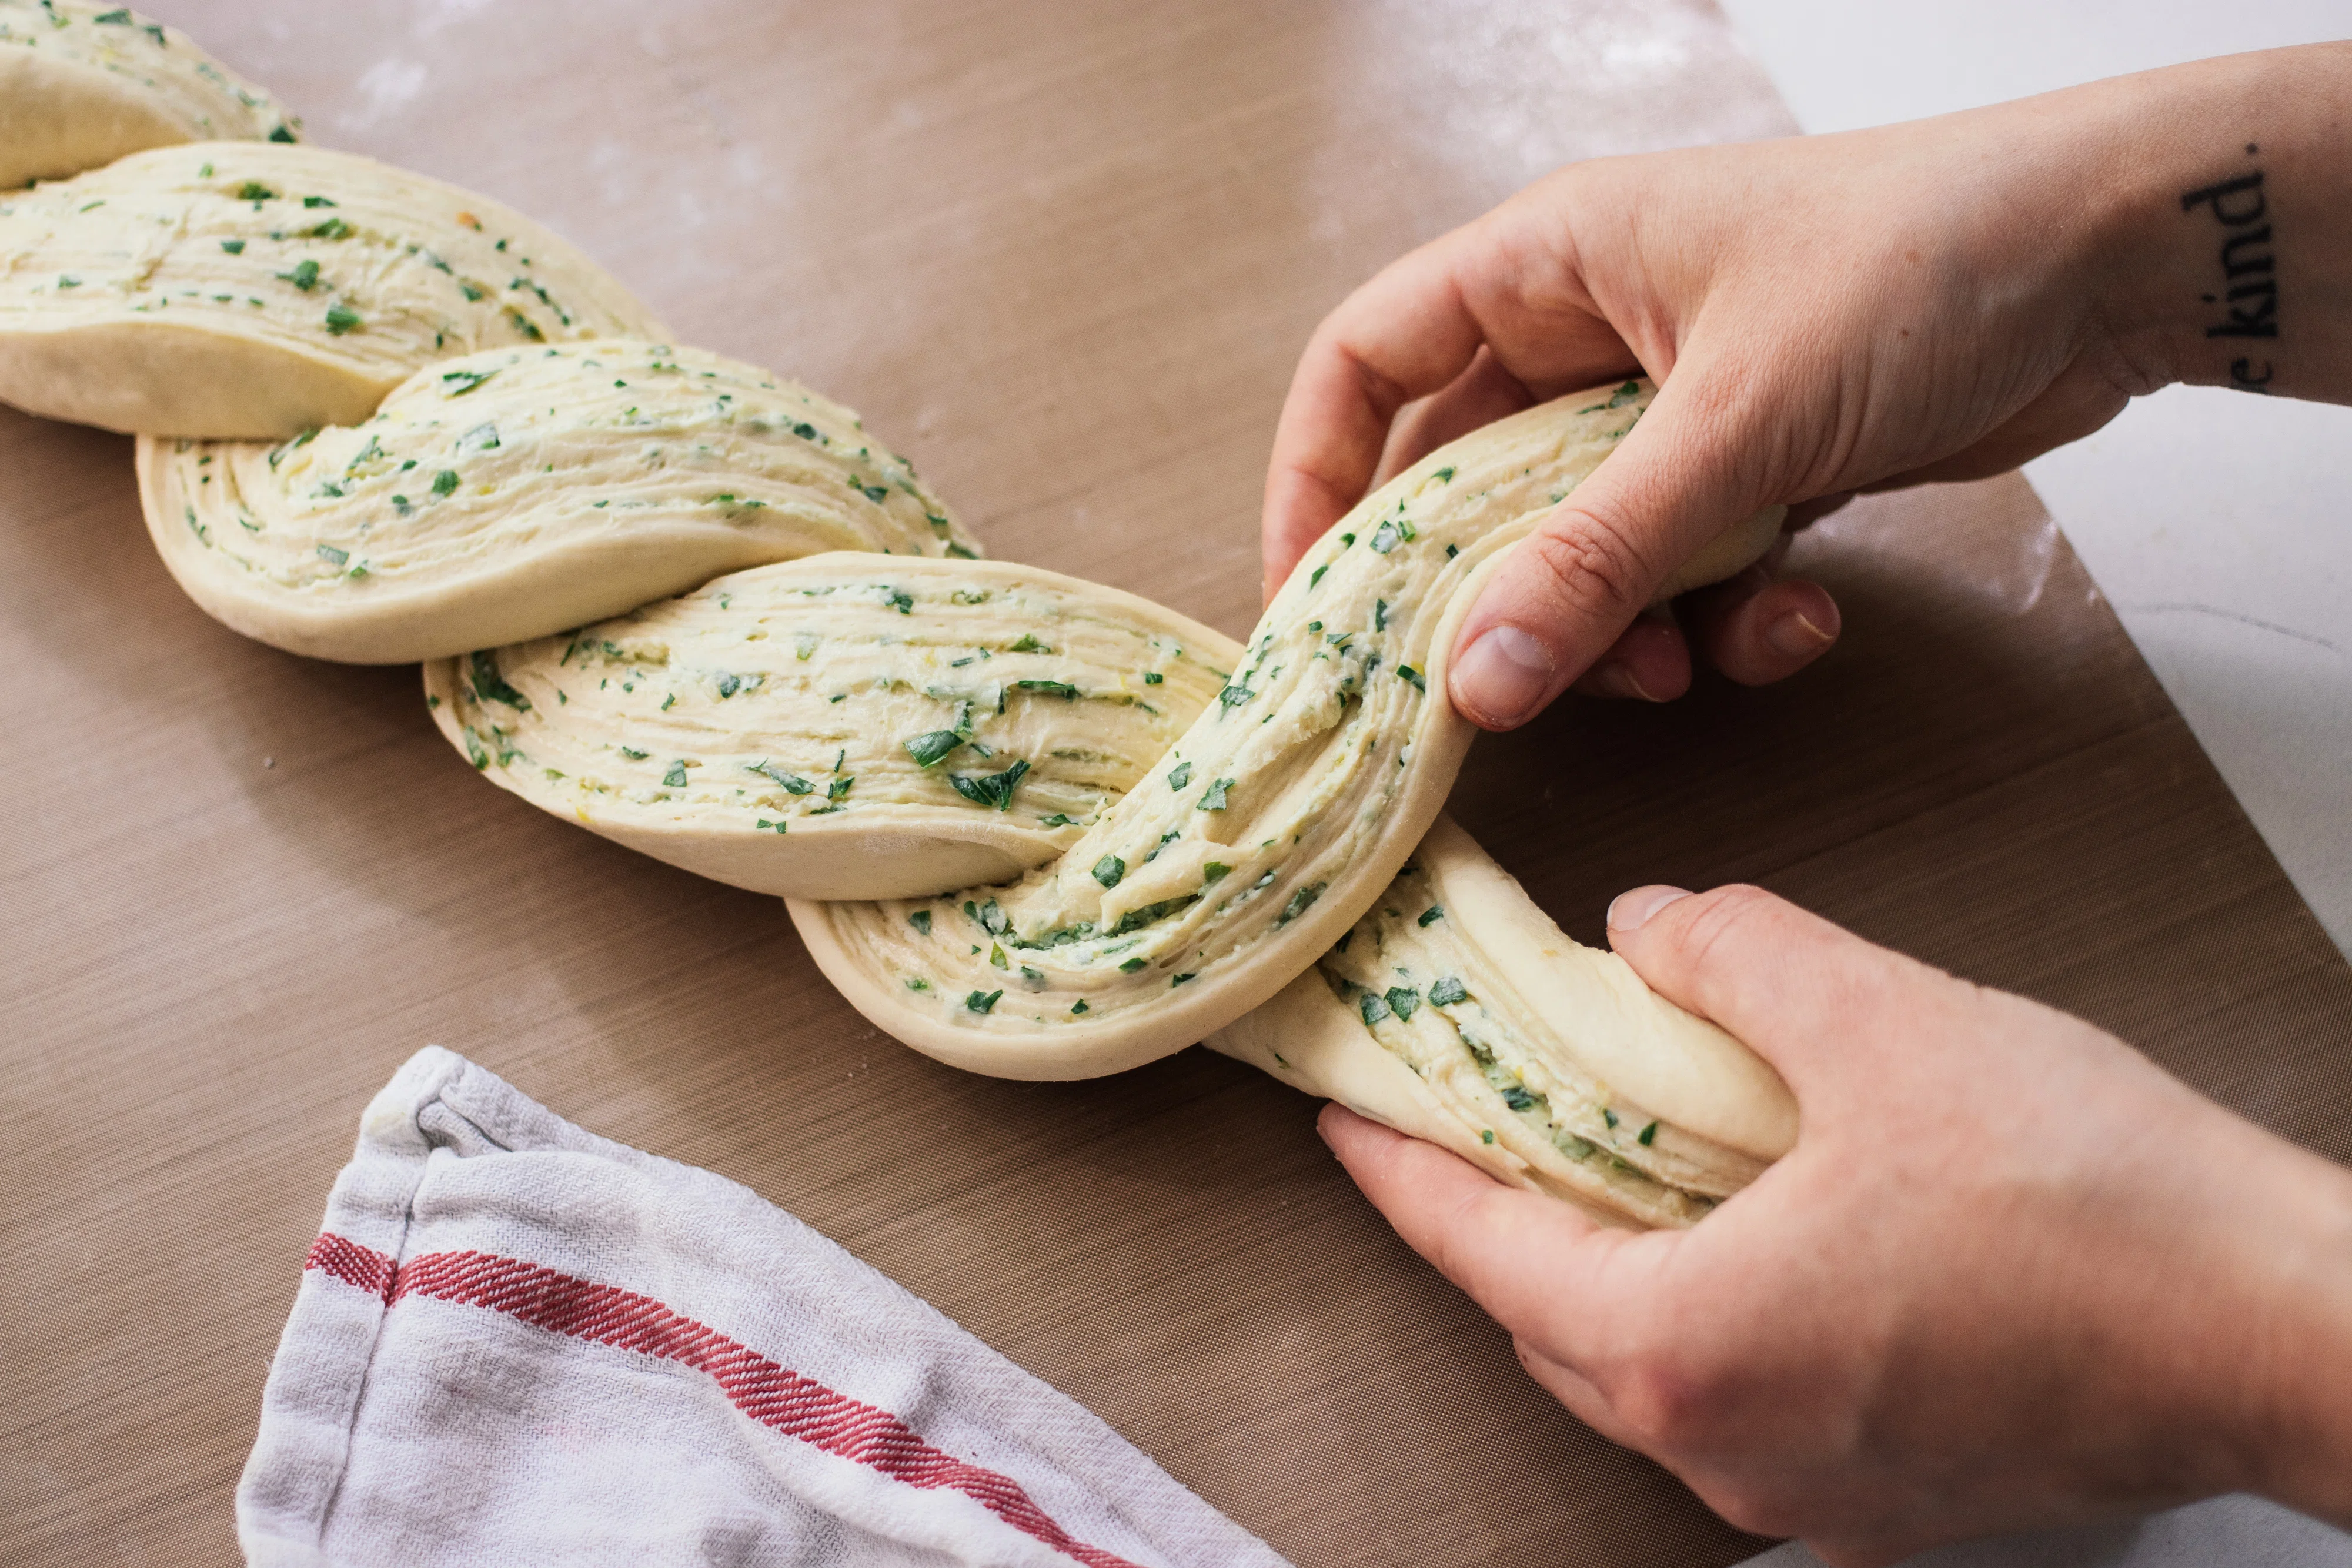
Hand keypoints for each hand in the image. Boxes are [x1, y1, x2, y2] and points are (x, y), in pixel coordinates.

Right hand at [1262, 47, 2351, 727]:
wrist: (2115, 258)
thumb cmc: (1922, 261)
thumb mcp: (1735, 423)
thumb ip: (1594, 560)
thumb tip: (1472, 678)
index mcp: (1548, 264)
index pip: (1367, 364)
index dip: (1315, 480)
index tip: (1311, 604)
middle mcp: (1591, 330)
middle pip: (1467, 485)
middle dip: (1490, 595)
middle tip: (1502, 687)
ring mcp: (1671, 402)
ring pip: (1578, 547)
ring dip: (1621, 628)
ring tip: (1685, 662)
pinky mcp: (1752, 463)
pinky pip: (1685, 568)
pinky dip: (1723, 615)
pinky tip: (1799, 618)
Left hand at [1321, 884, 2351, 1564]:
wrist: (2289, 1336)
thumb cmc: (2100, 1207)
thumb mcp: (1885, 1023)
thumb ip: (1734, 958)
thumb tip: (1651, 930)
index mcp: (1686, 1348)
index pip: (1482, 1250)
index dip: (1402, 1170)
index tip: (1344, 1117)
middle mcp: (1723, 1449)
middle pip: (1550, 1321)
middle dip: (1499, 1217)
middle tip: (1471, 1120)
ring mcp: (1807, 1493)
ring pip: (1647, 1367)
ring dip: (1611, 1265)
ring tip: (1600, 1160)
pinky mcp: (1890, 1497)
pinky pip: (1744, 1395)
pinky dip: (1711, 1310)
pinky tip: (1742, 1229)